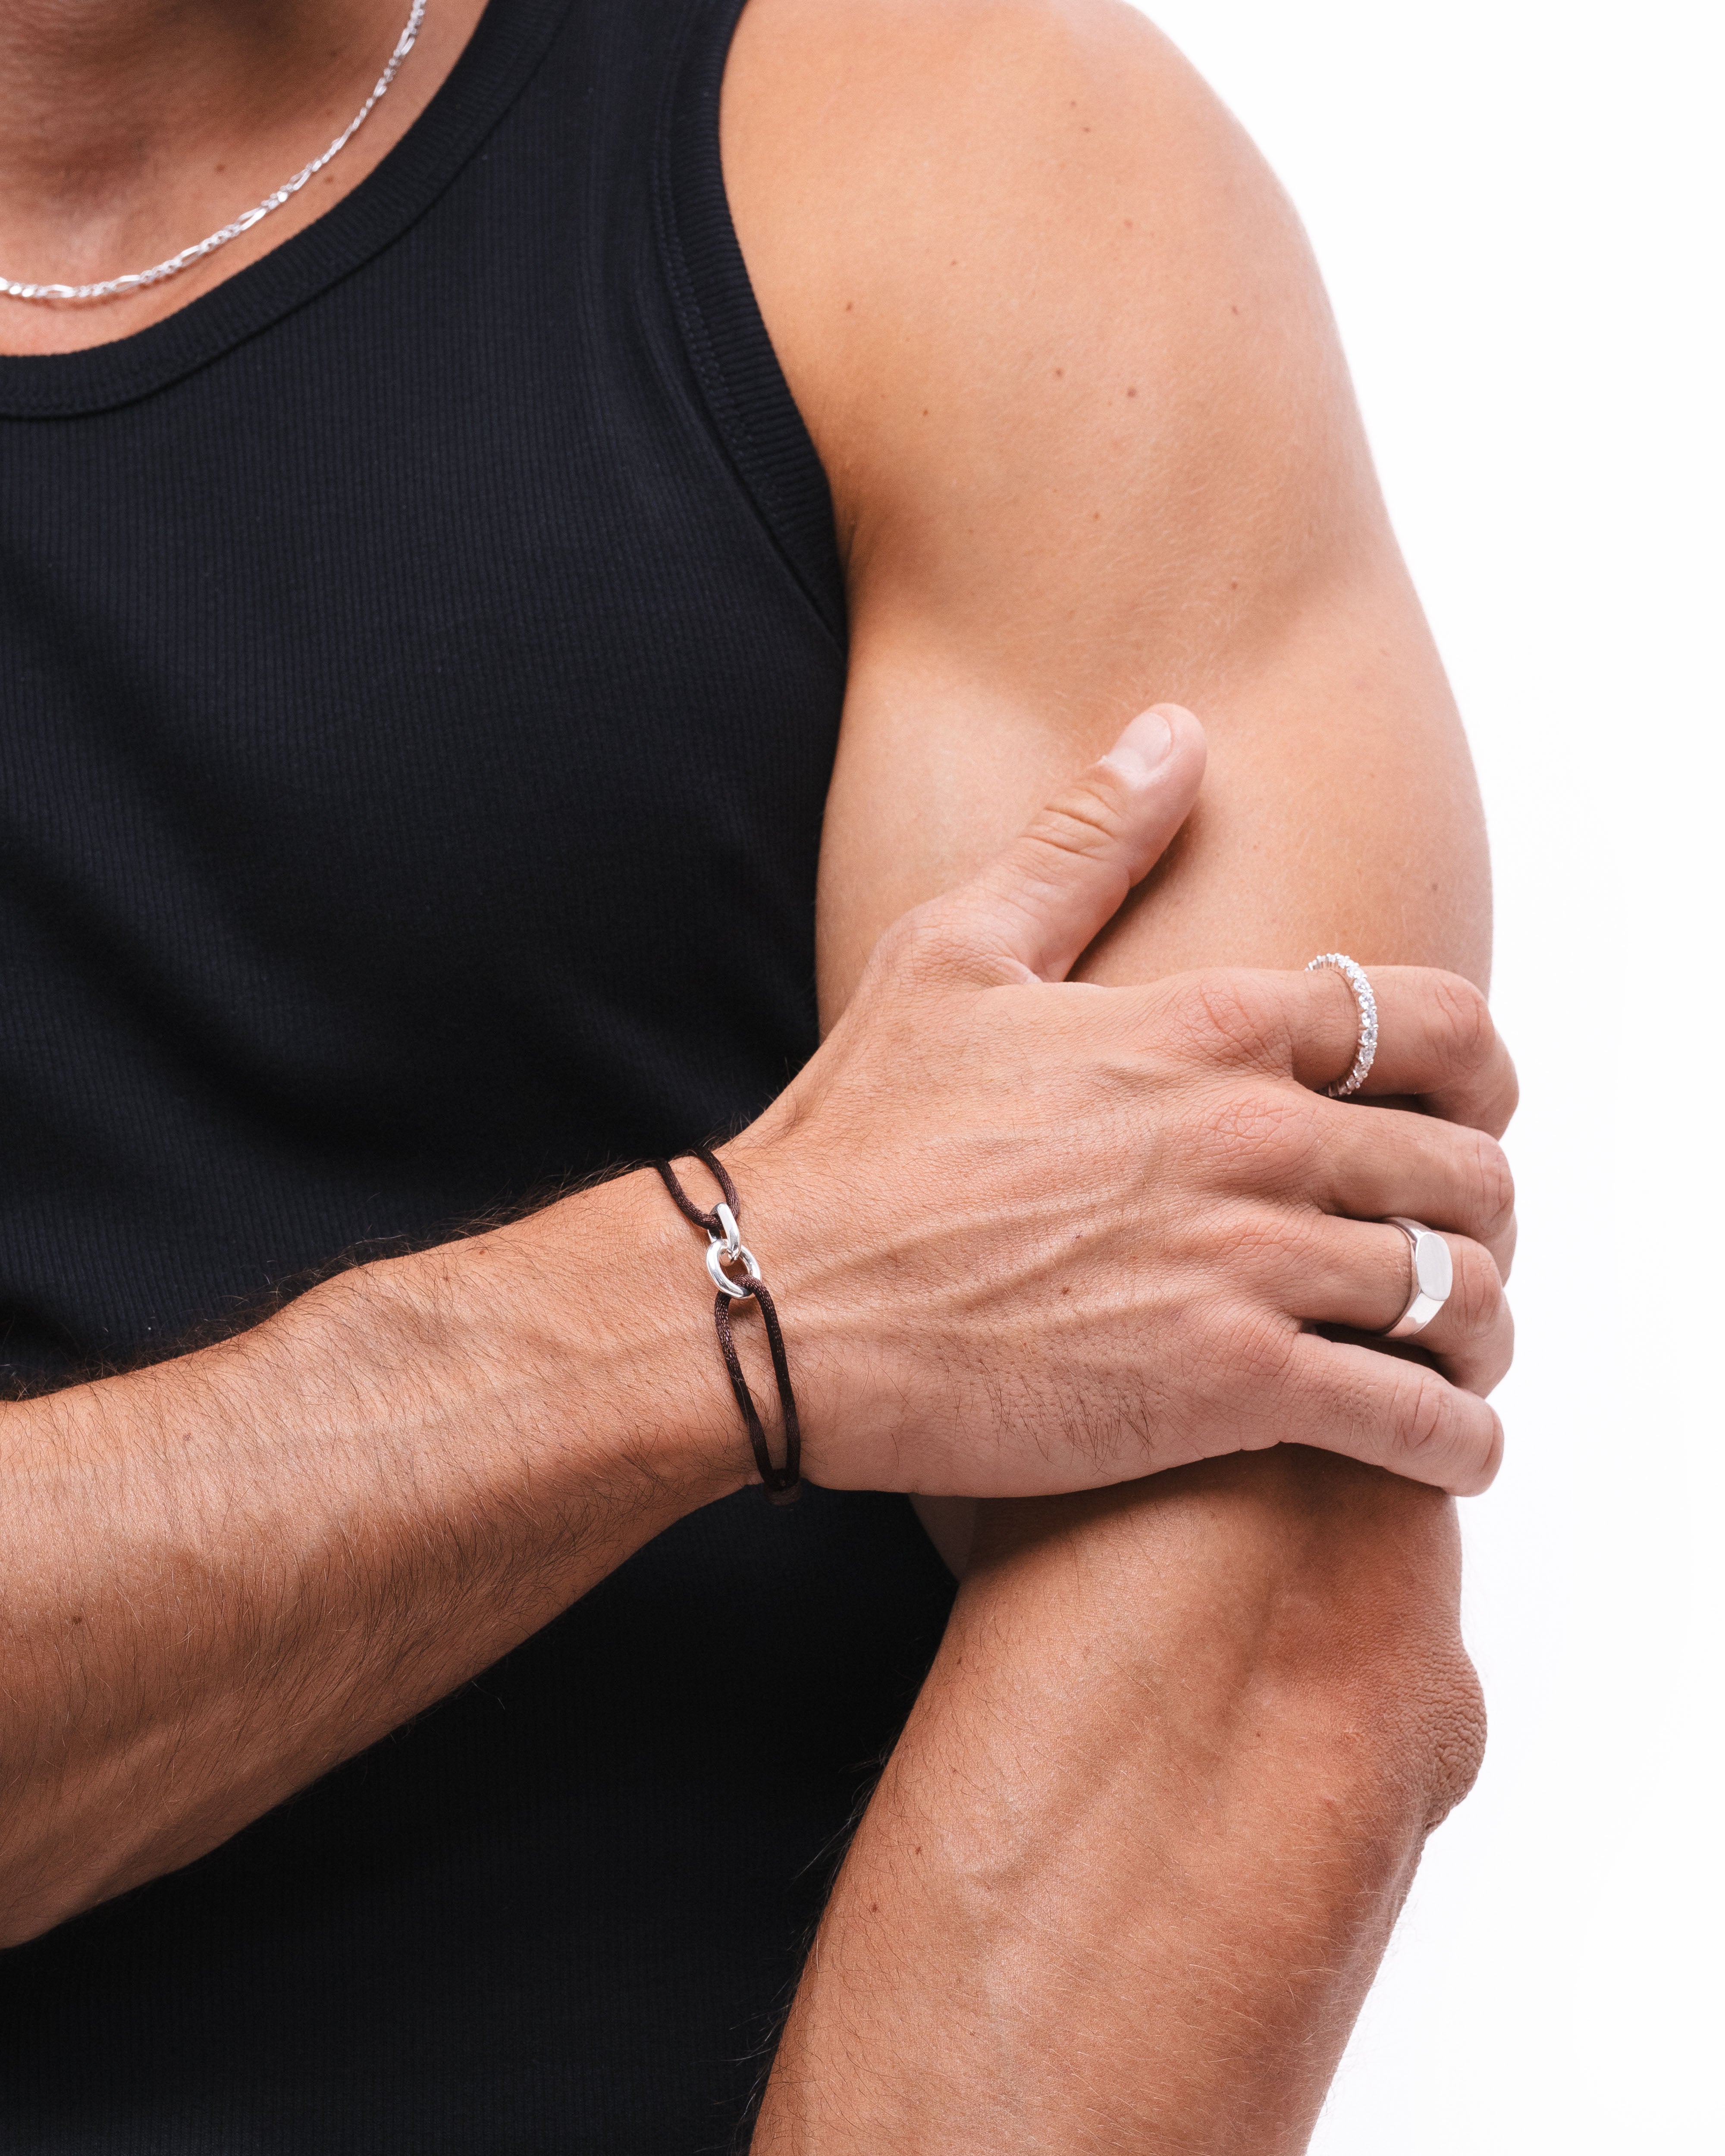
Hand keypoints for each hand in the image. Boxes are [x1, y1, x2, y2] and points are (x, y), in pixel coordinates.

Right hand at [728, 705, 1515, 1497]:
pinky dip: (1454, 1442)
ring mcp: (1248, 1262)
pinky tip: (1442, 1449)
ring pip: (1462, 1293)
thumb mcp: (957, 949)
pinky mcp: (1228, 1389)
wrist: (775, 1298)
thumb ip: (1084, 841)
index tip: (1458, 1122)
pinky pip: (1416, 1420)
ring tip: (1450, 1356)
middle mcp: (1255, 1134)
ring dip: (1478, 1330)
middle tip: (1443, 1251)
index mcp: (1210, 1027)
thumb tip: (1173, 731)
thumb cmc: (860, 1134)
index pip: (1441, 1027)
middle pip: (1471, 1171)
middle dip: (1478, 1215)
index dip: (1480, 1079)